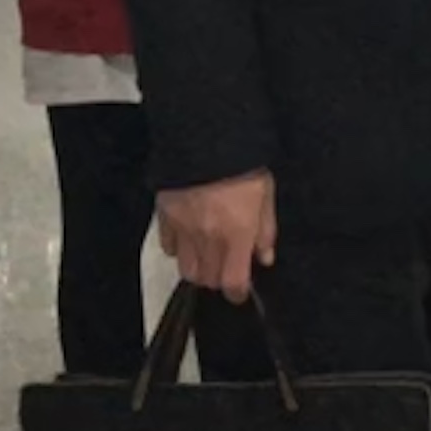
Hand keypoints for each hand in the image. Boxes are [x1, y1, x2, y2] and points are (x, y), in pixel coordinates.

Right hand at [158, 172, 277, 300]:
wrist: (205, 137)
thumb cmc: (241, 161)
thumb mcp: (266, 193)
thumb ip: (265, 230)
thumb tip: (264, 256)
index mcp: (236, 232)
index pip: (233, 281)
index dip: (237, 293)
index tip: (240, 292)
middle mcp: (207, 237)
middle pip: (208, 279)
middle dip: (219, 280)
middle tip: (227, 268)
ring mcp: (183, 229)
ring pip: (186, 269)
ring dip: (199, 268)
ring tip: (209, 255)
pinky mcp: (164, 216)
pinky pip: (167, 246)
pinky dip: (178, 249)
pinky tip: (189, 238)